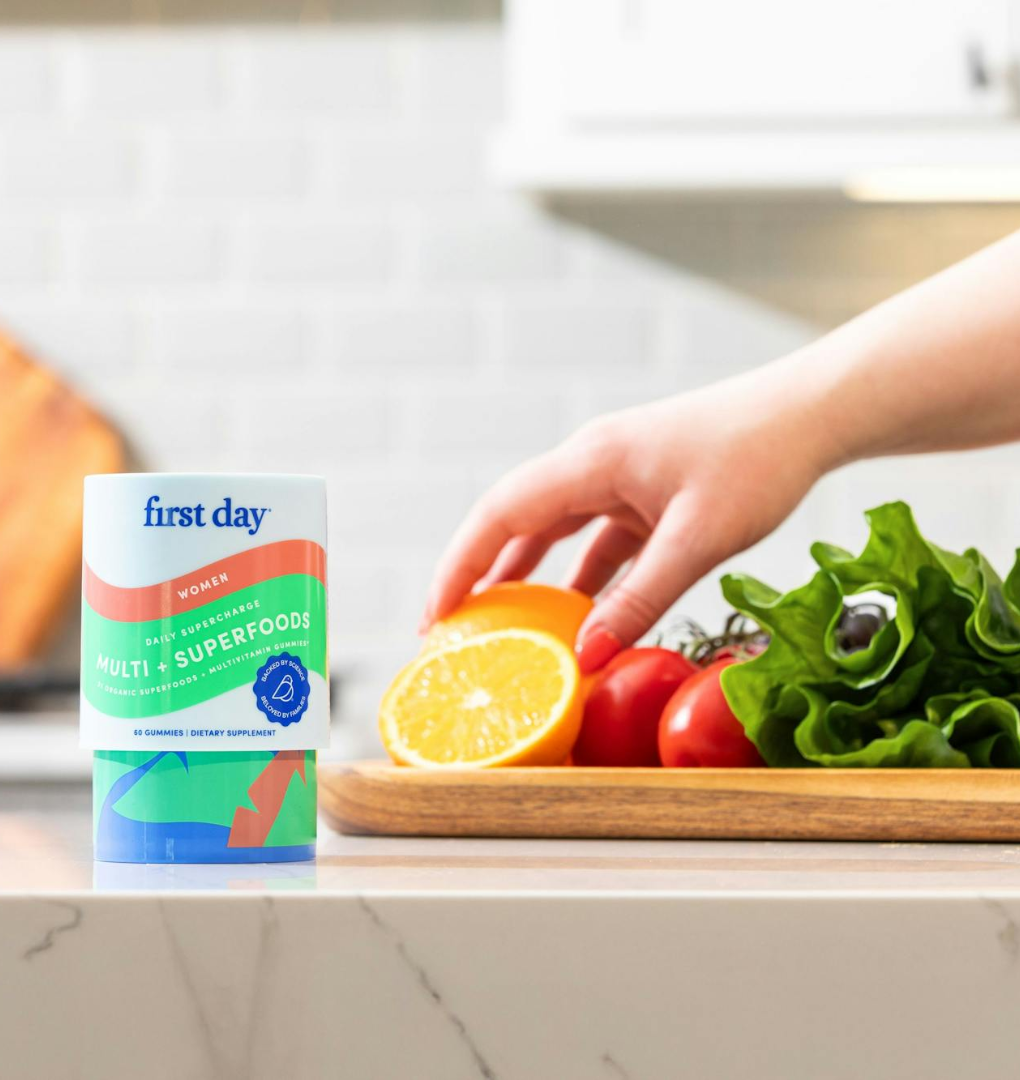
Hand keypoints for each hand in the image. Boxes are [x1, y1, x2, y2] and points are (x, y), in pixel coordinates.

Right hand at [421, 368, 833, 671]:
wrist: (810, 414)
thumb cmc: (758, 459)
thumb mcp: (697, 540)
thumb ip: (640, 600)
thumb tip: (587, 655)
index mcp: (590, 461)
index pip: (500, 512)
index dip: (459, 564)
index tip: (436, 615)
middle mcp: (592, 463)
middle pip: (514, 519)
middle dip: (479, 573)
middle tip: (453, 629)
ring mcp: (618, 476)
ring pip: (553, 529)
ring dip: (526, 576)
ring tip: (503, 627)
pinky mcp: (644, 491)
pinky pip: (596, 538)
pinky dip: (581, 575)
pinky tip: (578, 612)